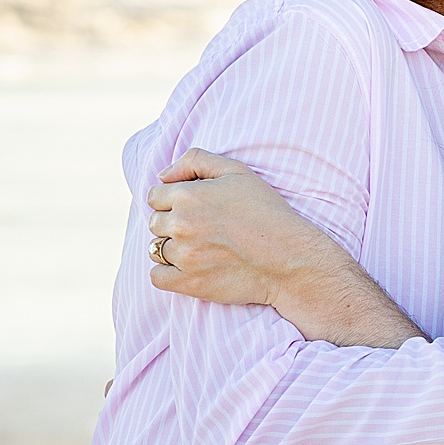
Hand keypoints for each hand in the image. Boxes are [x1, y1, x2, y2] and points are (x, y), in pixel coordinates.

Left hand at [146, 148, 311, 304]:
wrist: (288, 258)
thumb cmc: (267, 211)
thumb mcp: (237, 171)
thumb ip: (195, 161)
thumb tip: (162, 175)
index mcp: (188, 195)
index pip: (155, 196)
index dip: (172, 200)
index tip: (193, 209)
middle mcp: (180, 224)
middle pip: (155, 222)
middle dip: (172, 223)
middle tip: (201, 229)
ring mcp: (183, 256)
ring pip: (157, 249)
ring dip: (174, 248)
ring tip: (201, 249)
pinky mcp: (188, 283)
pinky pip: (157, 277)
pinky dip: (167, 274)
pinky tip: (187, 268)